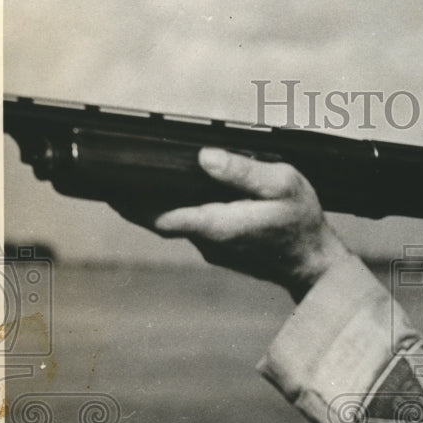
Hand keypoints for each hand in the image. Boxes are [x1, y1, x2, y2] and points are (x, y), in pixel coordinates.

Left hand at [109, 148, 350, 301]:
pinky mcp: (222, 249)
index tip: (107, 183)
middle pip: (160, 217)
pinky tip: (183, 191)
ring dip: (160, 202)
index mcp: (217, 224)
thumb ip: (243, 171)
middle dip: (135, 197)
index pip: (159, 214)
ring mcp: (213, 249)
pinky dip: (182, 209)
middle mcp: (208, 241)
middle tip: (111, 174)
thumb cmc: (303, 224)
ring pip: (177, 221)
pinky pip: (193, 226)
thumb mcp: (283, 184)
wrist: (316, 265)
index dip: (130, 199)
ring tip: (143, 174)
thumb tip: (205, 157)